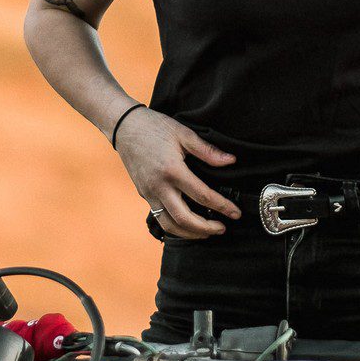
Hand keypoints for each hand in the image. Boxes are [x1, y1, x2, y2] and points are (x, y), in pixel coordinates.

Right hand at [112, 107, 241, 238]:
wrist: (123, 127)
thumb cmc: (154, 127)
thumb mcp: (183, 133)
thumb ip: (207, 151)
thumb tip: (231, 161)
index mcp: (172, 170)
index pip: (202, 195)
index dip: (222, 206)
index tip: (235, 213)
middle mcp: (159, 186)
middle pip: (184, 219)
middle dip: (206, 228)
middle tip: (223, 228)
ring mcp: (149, 193)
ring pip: (169, 225)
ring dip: (190, 233)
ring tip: (207, 232)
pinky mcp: (144, 195)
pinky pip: (160, 218)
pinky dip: (175, 227)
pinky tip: (187, 226)